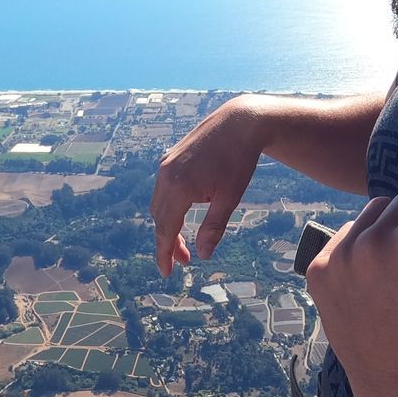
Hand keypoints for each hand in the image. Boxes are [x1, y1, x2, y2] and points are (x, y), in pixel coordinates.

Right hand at [151, 98, 268, 276]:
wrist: (239, 122)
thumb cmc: (238, 160)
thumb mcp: (230, 198)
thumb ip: (214, 227)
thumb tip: (203, 254)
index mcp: (179, 187)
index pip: (166, 230)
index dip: (165, 254)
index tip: (167, 273)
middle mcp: (165, 176)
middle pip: (159, 219)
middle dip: (168, 243)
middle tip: (184, 261)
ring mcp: (165, 165)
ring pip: (158, 205)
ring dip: (168, 225)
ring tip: (185, 242)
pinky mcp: (169, 159)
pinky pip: (162, 190)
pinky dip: (169, 207)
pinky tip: (184, 214)